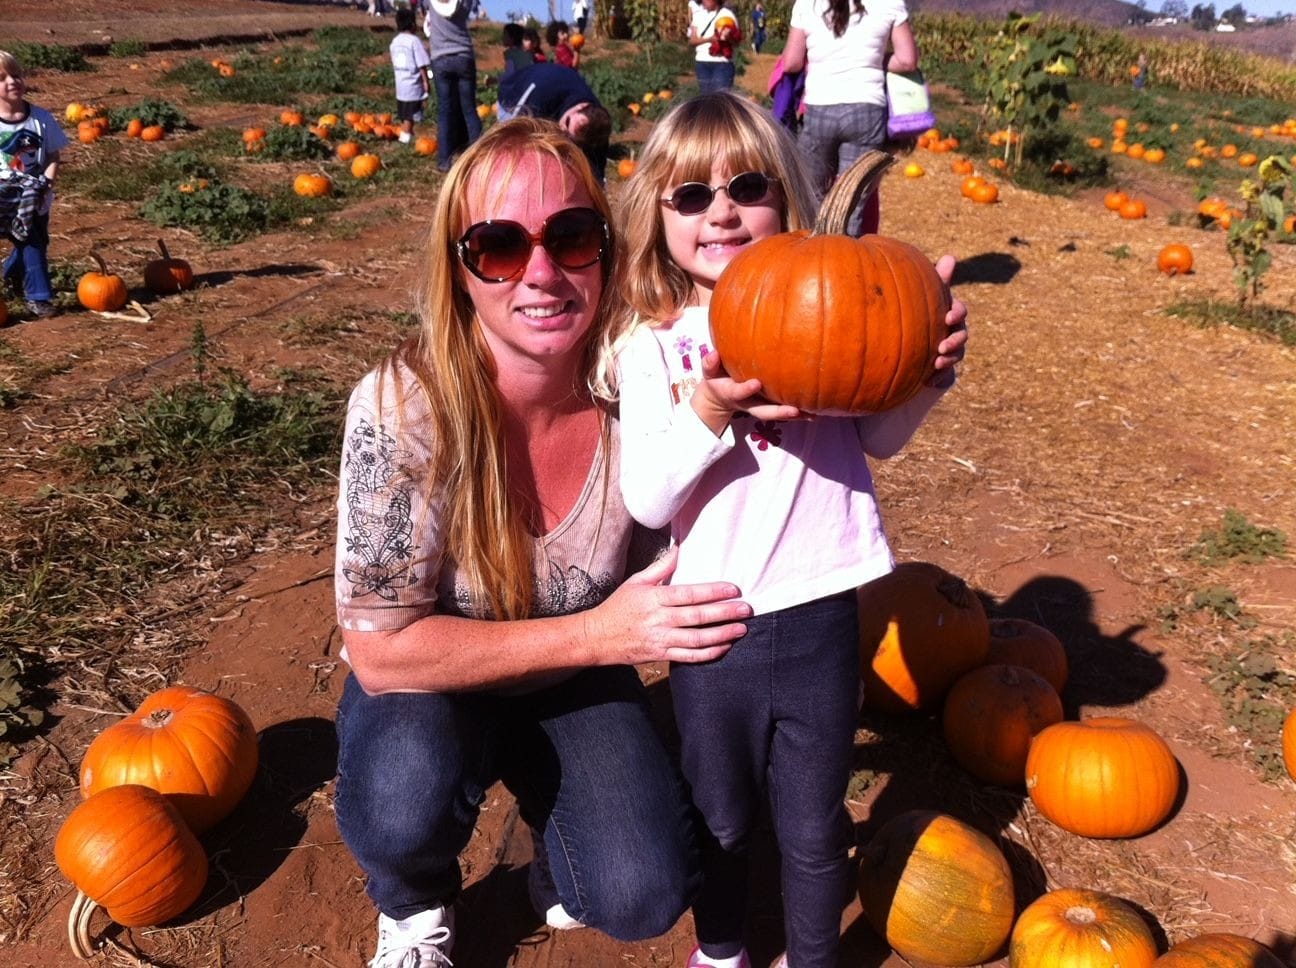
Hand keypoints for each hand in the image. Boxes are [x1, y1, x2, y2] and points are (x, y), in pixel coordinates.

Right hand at [584, 547, 748, 663]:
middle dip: (725, 613)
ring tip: (741, 629)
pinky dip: (709, 653)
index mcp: (654, 598)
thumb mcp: (636, 582)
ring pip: (697, 639)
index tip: (733, 589)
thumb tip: (679, 550)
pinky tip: (724, 646)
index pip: (689, 594)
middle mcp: (658, 620)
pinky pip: (689, 657)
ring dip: (722, 634)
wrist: (597, 637)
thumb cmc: (618, 607)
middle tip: (746, 609)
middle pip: (697, 616)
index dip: (713, 592)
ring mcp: (660, 640)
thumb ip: (660, 568)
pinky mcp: (660, 656)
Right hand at [691, 350, 804, 433]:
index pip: (738, 392)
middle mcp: (748, 403)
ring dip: (794, 415)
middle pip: (763, 411)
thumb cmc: (717, 378)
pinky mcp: (768, 406)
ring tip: (813, 414)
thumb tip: (713, 354)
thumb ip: (710, 364)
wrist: (718, 398)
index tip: (756, 383)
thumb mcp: (709, 371)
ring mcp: (759, 406)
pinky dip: (799, 413)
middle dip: (778, 412)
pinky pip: (784, 411)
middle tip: (794, 411)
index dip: (746, 389)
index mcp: (732, 394)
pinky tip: (817, 410)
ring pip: (776, 413)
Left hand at [930, 254, 966, 384]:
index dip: (956, 314)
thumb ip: (938, 280)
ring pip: (956, 356)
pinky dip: (939, 377)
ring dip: (948, 361)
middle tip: (941, 347)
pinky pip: (946, 374)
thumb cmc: (917, 309)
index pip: (959, 311)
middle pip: (962, 336)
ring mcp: (949, 350)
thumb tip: (951, 257)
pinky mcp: (942, 368)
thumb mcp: (924, 295)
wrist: (904, 341)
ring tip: (935, 364)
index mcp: (949, 313)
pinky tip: (927, 381)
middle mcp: (953, 331)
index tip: (946, 318)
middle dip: (955, 341)